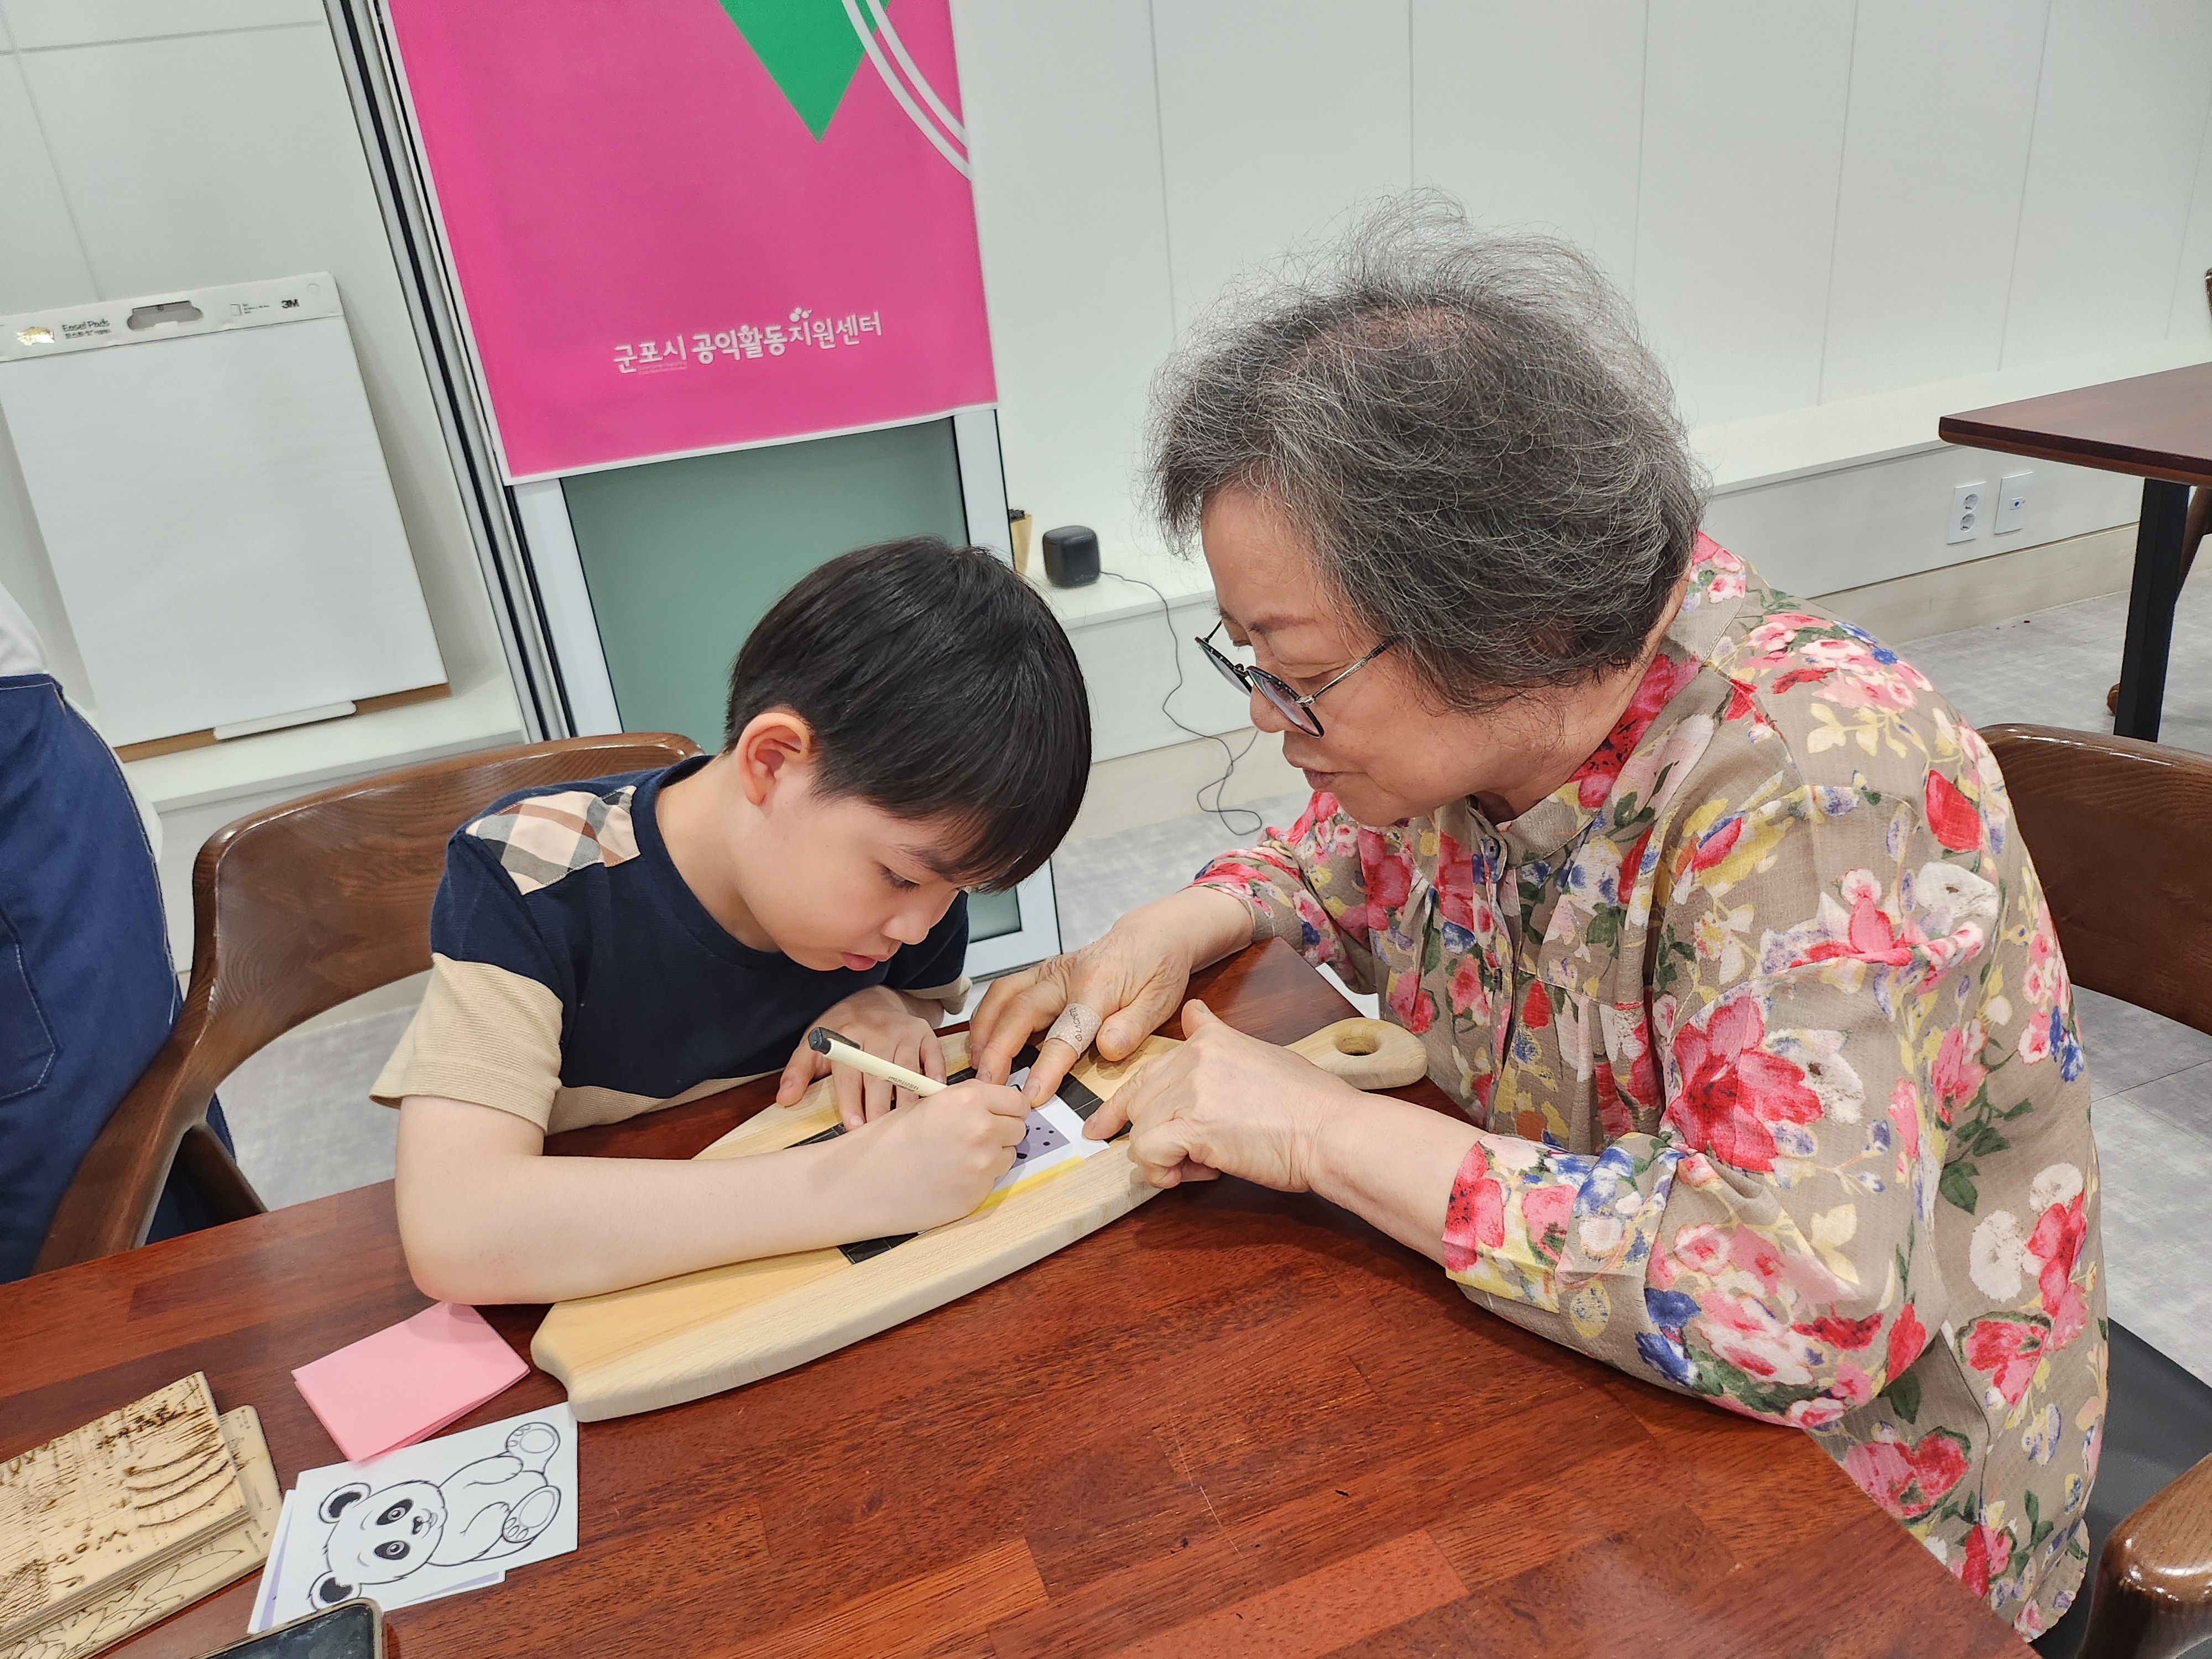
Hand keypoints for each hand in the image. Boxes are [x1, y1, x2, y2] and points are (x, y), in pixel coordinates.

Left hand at [779, 985, 944, 1127]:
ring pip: (907, 1070)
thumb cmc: (840, 1028)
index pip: (849, 1072)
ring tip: (903, 1124)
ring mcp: (903, 1031)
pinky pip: (933, 1056)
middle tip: (878, 1133)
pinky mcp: (924, 1032)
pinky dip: (935, 1075)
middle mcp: (877, 1031)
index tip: (854, 1126)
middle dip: (880, 1107)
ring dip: (906, 1099)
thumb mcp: (814, 1043)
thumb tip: (785, 1099)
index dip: (852, 1100)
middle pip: (880, 1074)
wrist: (872, 998)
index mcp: (847, 1033)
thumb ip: (798, 1071)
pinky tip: (931, 1094)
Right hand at [835, 1078, 1031, 1232]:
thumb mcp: (928, 1104)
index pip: (1017, 1101)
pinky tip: (948, 1178)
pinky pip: (991, 1181)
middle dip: (1002, 1130)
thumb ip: (967, 1103)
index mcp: (969, 1100)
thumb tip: (995, 1107)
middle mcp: (983, 1130)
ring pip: (1008, 1156)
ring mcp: (983, 1166)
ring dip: (992, 1155)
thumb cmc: (887, 1140)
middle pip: (1018, 1128)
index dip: (1007, 1107)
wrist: (862, 1183)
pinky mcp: (978, 1195)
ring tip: (956, 1158)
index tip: (999, 1112)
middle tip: (975, 1136)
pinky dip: (977, 1179)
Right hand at [970, 886, 1249, 1102]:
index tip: (1032, 1096)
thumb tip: (1107, 1048)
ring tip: (976, 1063)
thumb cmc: (1158, 970)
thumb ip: (1132, 1027)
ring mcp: (1050, 970)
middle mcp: (1065, 975)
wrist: (1154, 934)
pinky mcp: (1042, 972)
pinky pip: (1006, 989)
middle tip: (987, 1085)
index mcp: (1097, 986)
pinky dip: (988, 1013)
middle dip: (998, 1050)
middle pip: (1020, 1012)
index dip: (1046, 1067)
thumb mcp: (1160, 1001)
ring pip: (1004, 996)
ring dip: (985, 1030)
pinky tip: (983, 1037)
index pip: (1066, 1032)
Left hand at [1083, 1000, 1364, 1190]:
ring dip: (1164, 1156)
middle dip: (1136, 1131)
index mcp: (1209, 1041)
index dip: (1124, 1099)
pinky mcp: (1191, 1125)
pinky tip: (1194, 1174)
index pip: (1150, 1067)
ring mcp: (1190, 1090)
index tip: (1105, 1122)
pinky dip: (1163, 1172)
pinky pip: (1149, 1153)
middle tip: (1145, 1156)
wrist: (1330, 1130)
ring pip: (1141, 1130)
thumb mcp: (1261, 1054)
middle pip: (1137, 1099)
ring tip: (1201, 1164)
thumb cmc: (1310, 1104)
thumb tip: (1196, 1015)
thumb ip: (1220, 1042)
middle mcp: (1193, 1058)